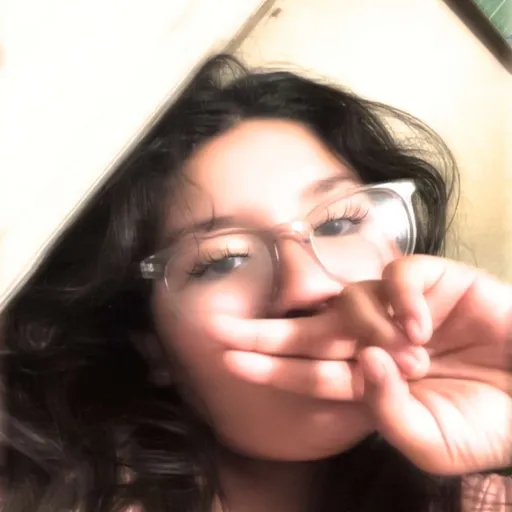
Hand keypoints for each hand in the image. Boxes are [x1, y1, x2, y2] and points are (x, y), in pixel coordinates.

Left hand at [209, 255, 511, 474]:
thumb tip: (361, 366)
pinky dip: (401, 297)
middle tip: (222, 331)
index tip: (228, 360)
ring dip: (369, 330)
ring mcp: (397, 307)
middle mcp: (373, 338)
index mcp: (369, 378)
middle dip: (269, 333)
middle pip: (310, 330)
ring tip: (412, 358)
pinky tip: (418, 324)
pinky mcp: (430, 280)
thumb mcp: (435, 441)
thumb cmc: (489, 421)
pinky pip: (398, 274)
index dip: (270, 366)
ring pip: (350, 300)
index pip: (308, 371)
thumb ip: (389, 415)